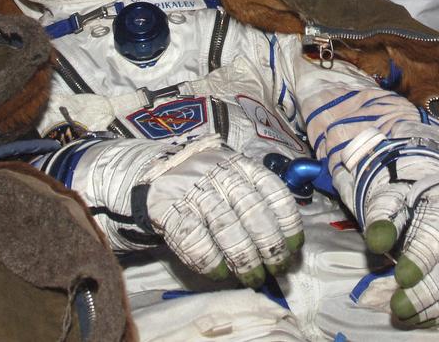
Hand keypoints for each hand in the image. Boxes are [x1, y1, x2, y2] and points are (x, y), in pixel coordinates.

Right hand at [41, 136, 303, 287]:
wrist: (144, 172)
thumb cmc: (197, 181)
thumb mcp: (227, 175)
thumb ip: (251, 197)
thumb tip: (283, 238)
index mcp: (238, 163)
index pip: (271, 189)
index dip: (286, 221)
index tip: (294, 246)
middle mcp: (218, 172)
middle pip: (252, 211)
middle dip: (268, 245)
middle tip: (276, 268)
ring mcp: (192, 188)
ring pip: (226, 226)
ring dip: (243, 257)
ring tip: (252, 276)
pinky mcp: (168, 207)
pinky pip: (193, 238)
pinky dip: (209, 259)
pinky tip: (219, 273)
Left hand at [346, 131, 438, 324]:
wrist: (428, 195)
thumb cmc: (406, 200)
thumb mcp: (389, 201)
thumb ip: (383, 220)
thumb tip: (377, 241)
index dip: (421, 260)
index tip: (400, 278)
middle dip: (426, 292)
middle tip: (398, 308)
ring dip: (436, 307)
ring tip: (407, 318)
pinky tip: (426, 319)